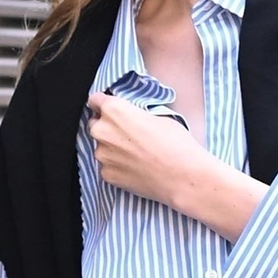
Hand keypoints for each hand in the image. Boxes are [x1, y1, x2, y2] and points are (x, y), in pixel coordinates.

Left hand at [86, 91, 207, 206]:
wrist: (182, 177)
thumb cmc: (176, 144)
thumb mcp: (158, 116)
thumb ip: (135, 114)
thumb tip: (130, 118)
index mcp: (114, 110)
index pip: (95, 100)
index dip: (104, 104)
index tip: (111, 109)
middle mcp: (102, 131)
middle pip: (95, 124)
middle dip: (107, 127)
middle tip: (128, 134)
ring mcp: (102, 155)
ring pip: (101, 147)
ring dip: (112, 148)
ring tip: (135, 154)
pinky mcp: (106, 175)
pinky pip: (107, 166)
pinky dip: (117, 166)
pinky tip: (135, 168)